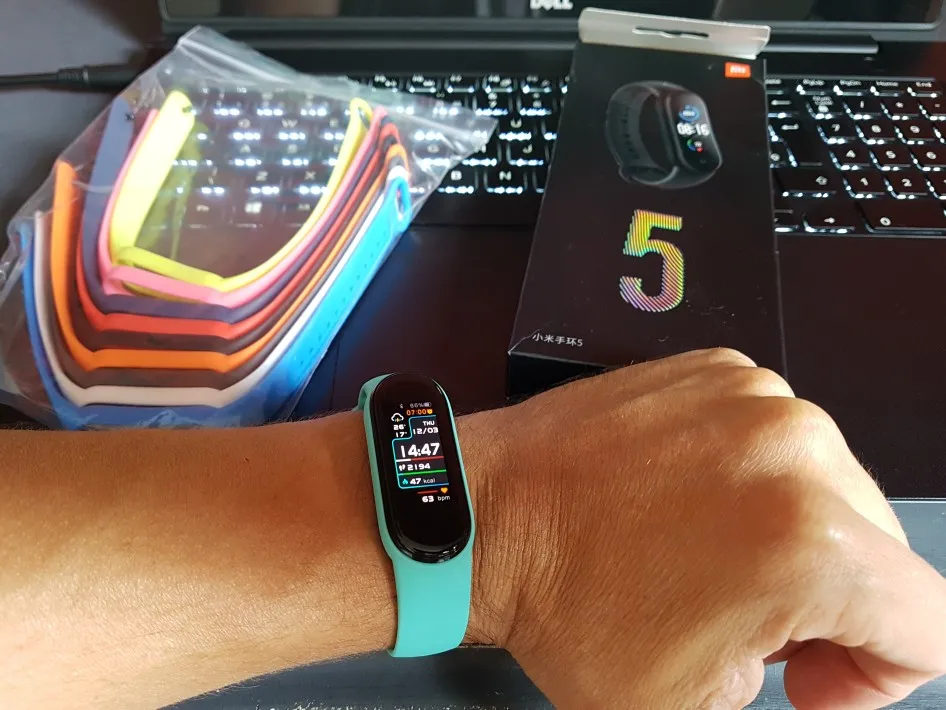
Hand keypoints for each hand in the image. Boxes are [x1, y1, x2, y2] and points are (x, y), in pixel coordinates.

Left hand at [465, 349, 945, 708]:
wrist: (488, 516)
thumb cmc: (566, 607)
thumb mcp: (693, 705)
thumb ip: (799, 689)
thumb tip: (828, 659)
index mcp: (812, 546)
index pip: (928, 624)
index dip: (879, 674)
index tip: (812, 678)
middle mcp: (800, 451)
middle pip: (880, 554)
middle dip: (830, 606)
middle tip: (745, 623)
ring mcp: (757, 397)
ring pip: (832, 491)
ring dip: (792, 536)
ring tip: (703, 558)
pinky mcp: (719, 371)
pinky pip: (778, 440)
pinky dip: (752, 479)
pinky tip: (686, 503)